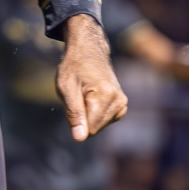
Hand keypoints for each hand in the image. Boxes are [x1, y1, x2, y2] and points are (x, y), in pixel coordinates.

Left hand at [57, 14, 127, 141]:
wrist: (88, 51)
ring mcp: (122, 104)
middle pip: (95, 129)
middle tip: (78, 96)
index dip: (76, 121)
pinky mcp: (122, 106)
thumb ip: (74, 114)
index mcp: (105, 96)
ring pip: (99, 126)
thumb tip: (80, 138)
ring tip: (84, 95)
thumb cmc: (74, 67)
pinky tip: (91, 97)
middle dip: (82, 118)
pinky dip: (94, 113)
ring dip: (88, 115)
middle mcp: (119, 101)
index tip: (73, 101)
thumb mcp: (66, 89)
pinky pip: (104, 121)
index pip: (90, 129)